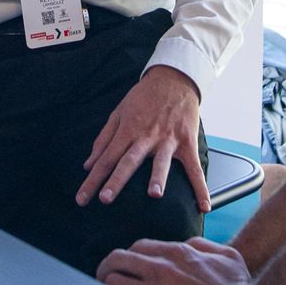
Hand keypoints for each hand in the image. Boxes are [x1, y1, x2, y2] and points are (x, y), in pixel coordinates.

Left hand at [77, 65, 208, 209]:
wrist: (174, 79)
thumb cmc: (143, 97)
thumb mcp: (118, 113)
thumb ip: (103, 140)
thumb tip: (88, 164)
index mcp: (127, 130)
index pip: (106, 158)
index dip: (93, 180)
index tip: (82, 198)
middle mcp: (146, 136)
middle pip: (128, 161)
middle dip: (116, 180)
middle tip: (105, 199)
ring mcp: (168, 140)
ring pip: (161, 161)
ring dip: (157, 177)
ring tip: (154, 194)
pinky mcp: (187, 142)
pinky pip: (194, 168)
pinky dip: (200, 187)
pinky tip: (203, 205)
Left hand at [97, 237, 257, 284]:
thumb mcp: (227, 256)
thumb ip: (204, 246)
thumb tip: (189, 245)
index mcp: (176, 253)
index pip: (136, 248)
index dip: (127, 259)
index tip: (125, 270)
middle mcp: (160, 269)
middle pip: (116, 261)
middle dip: (106, 271)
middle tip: (104, 281)